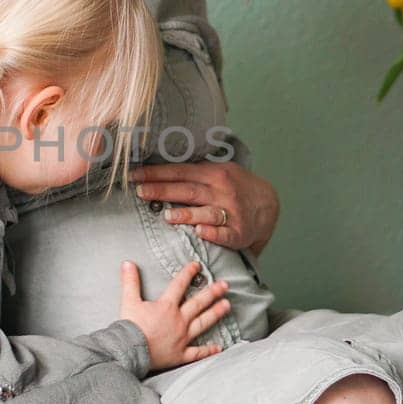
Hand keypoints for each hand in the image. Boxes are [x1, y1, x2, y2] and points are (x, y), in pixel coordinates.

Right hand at [119, 260, 230, 371]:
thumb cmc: (129, 327)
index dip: (188, 273)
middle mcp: (179, 320)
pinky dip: (208, 350)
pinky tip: (218, 347)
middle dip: (212, 292)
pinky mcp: (180, 354)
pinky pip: (197, 352)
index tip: (197, 265)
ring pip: (203, 323)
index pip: (179, 285)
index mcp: (167, 306)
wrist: (130, 350)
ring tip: (227, 305)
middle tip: (225, 285)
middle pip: (199, 303)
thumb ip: (130, 281)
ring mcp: (182, 337)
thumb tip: (128, 263)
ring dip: (216, 313)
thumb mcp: (128, 301)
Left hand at [132, 161, 280, 255]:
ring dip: (186, 214)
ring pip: (206, 212)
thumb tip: (155, 170)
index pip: (180, 171)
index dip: (156, 173)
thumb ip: (191, 172)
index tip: (134, 175)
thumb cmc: (233, 186)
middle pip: (188, 190)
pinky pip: (225, 233)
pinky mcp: (238, 232)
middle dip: (163, 191)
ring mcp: (231, 211)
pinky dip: (213, 233)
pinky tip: (200, 233)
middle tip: (141, 192)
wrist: (268, 203)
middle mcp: (222, 190)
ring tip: (167, 216)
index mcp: (213, 173)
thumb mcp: (216, 171)